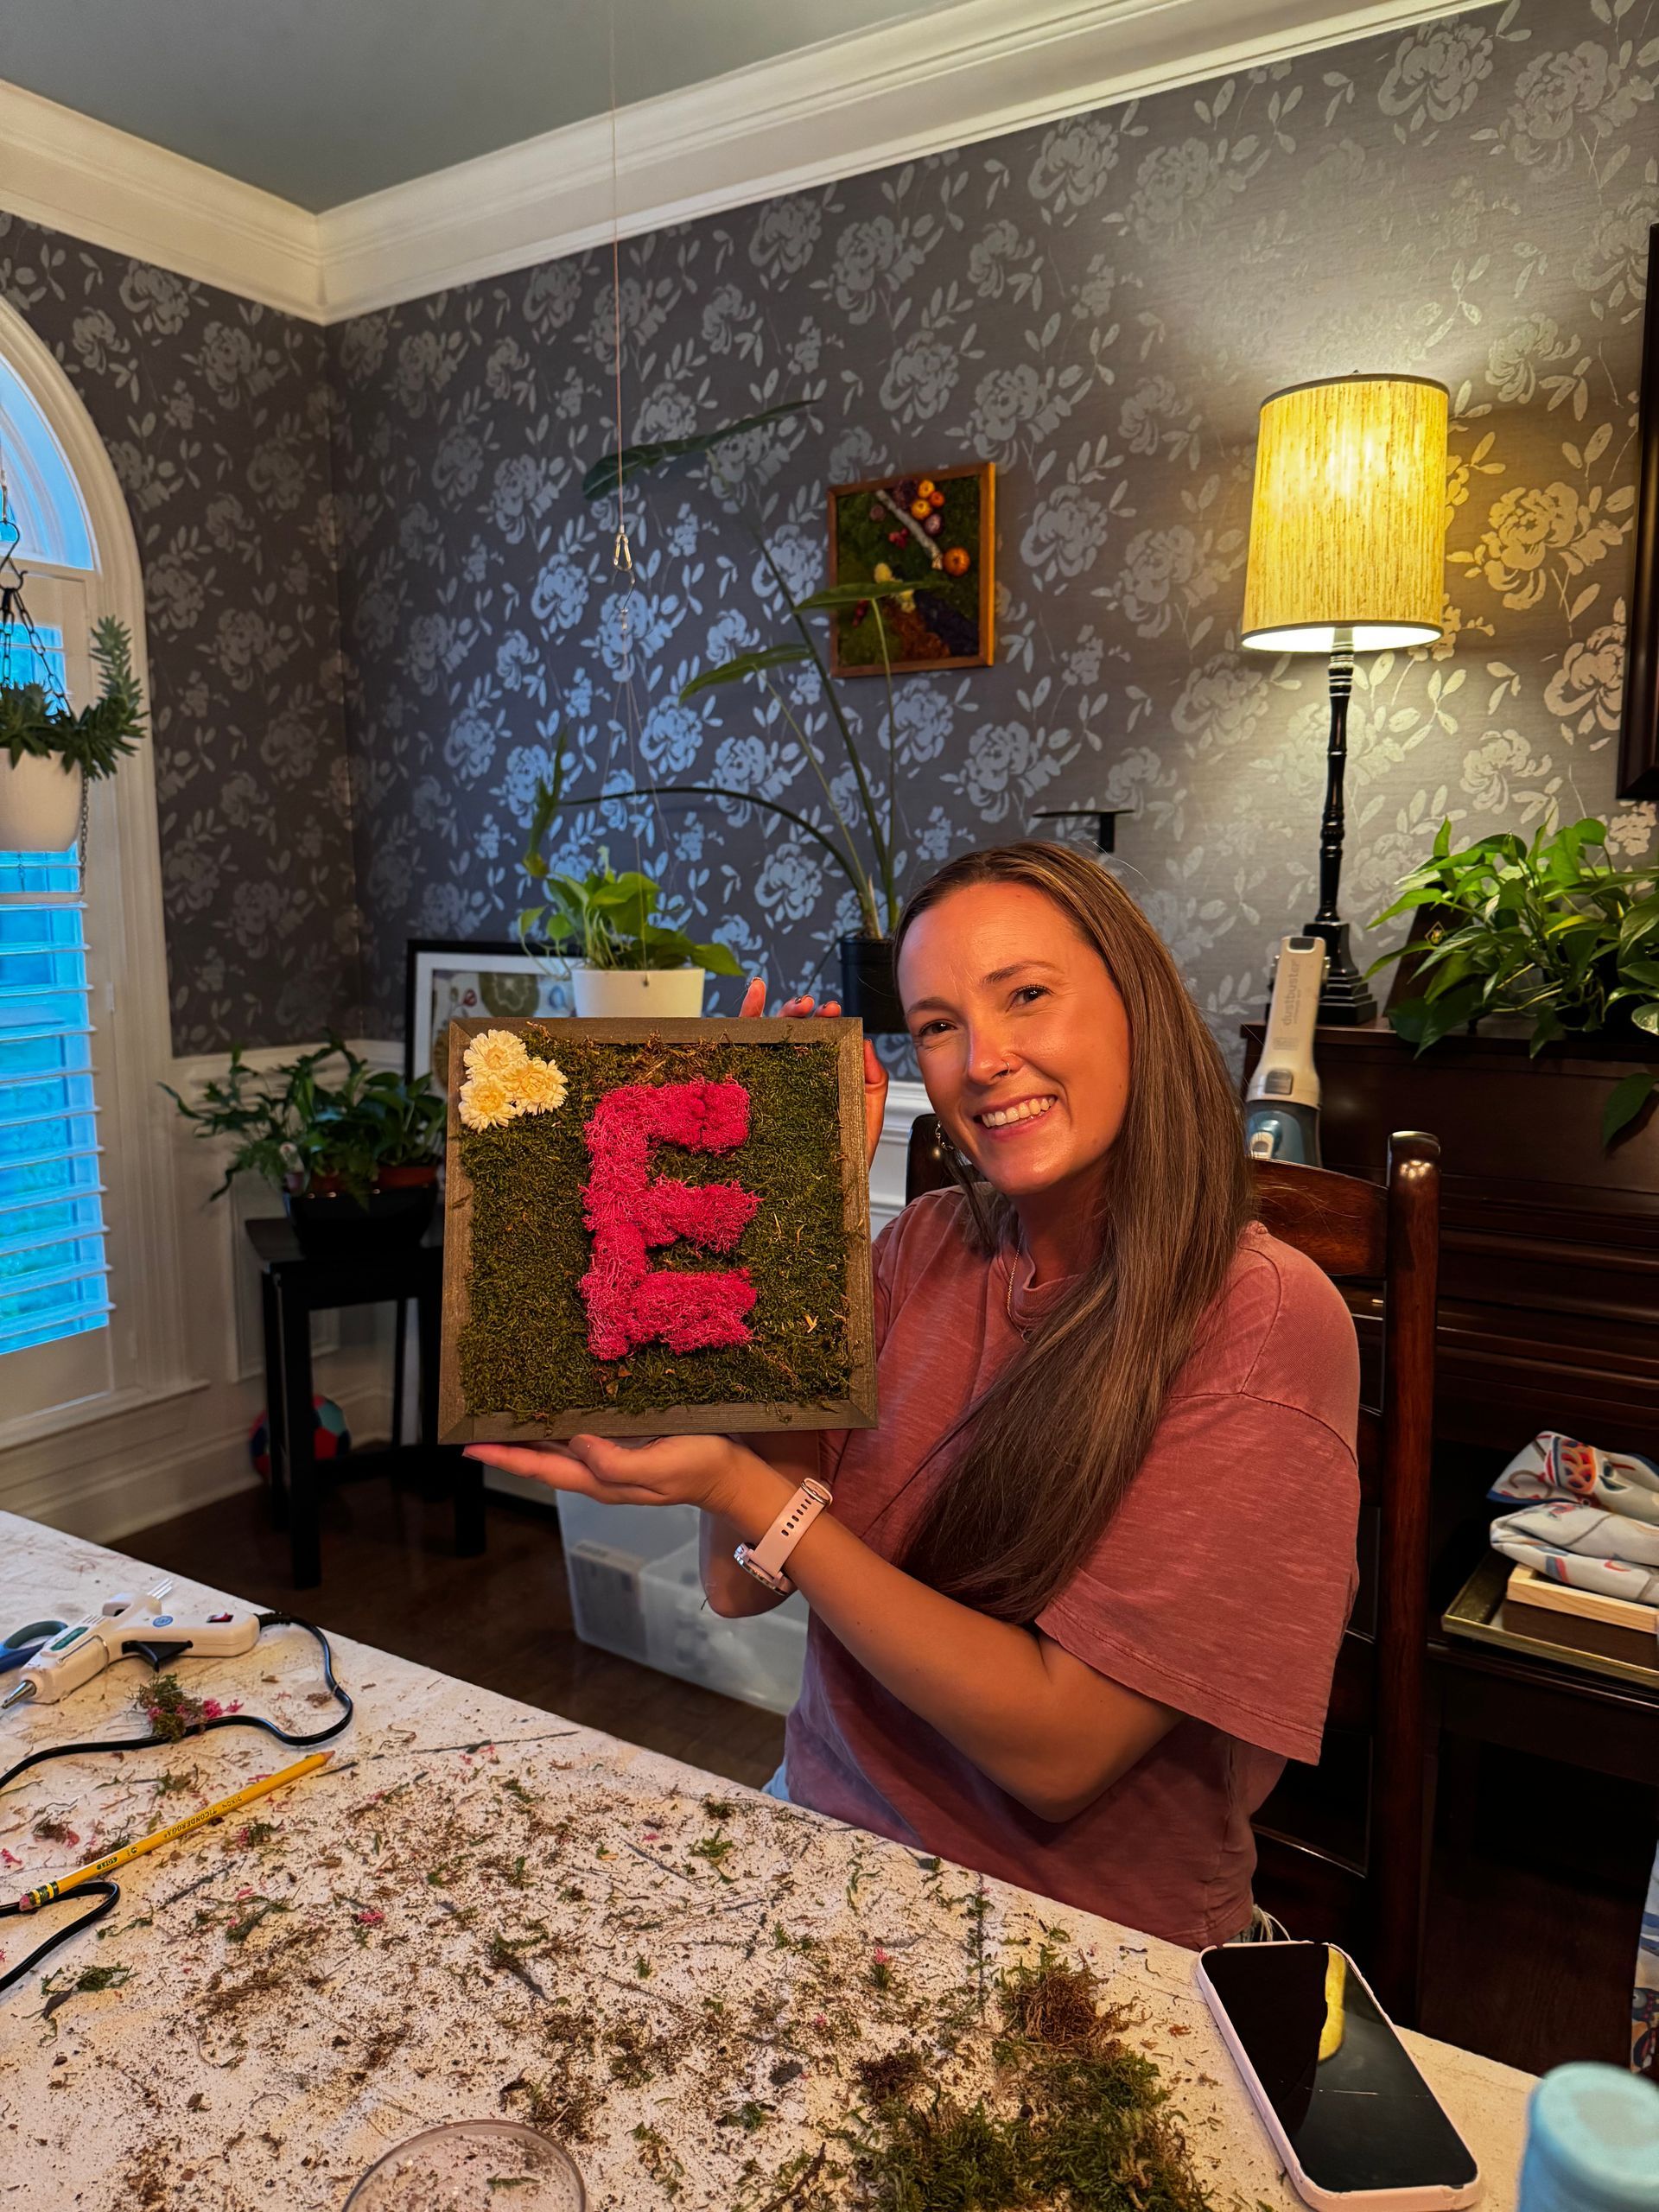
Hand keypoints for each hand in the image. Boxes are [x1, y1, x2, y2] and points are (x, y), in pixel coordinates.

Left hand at [464, 1431, 784, 1527]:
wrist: (731, 1475)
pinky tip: (550, 1407)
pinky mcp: (623, 1443)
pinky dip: (556, 1423)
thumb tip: (576, 1443)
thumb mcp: (659, 1468)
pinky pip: (578, 1434)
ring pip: (555, 1447)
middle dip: (507, 1444)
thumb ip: (616, 1462)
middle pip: (540, 1459)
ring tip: (499, 1415)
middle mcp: (597, 1471)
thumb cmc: (699, 1468)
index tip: (469, 1447)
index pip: (540, 1469)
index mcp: (600, 1479)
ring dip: (527, 1433)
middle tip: (474, 1423)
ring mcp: (609, 1459)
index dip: (504, 1458)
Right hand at [739, 975, 889, 1166]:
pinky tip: (754, 993)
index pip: (815, 1046)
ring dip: (775, 1011)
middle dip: (799, 1014)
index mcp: (814, 1084)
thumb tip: (866, 1043)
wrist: (817, 1205)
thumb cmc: (841, 1167)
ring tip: (795, 1005)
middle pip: (786, 1038)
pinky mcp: (738, 1098)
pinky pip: (734, 1054)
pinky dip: (741, 1017)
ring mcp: (761, 1087)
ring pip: (761, 1040)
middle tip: (813, 1007)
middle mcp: (785, 1082)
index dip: (822, 1023)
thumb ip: (873, 1083)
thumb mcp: (866, 1121)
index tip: (833, 1011)